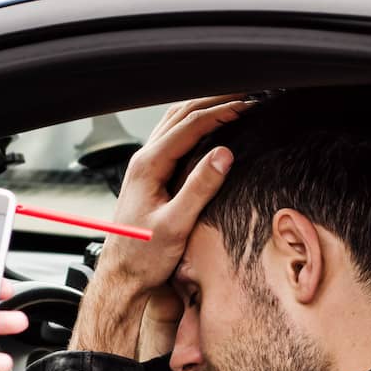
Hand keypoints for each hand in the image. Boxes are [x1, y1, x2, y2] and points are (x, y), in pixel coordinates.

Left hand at [71, 95, 249, 353]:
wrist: (122, 277)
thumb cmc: (144, 257)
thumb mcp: (177, 225)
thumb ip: (199, 188)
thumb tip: (223, 154)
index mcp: (148, 166)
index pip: (189, 126)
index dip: (220, 112)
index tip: (247, 106)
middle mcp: (143, 160)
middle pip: (180, 114)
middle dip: (213, 100)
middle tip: (245, 93)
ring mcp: (144, 167)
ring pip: (174, 122)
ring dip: (203, 107)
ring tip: (231, 101)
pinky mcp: (150, 176)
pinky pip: (173, 137)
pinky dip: (194, 124)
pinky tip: (209, 128)